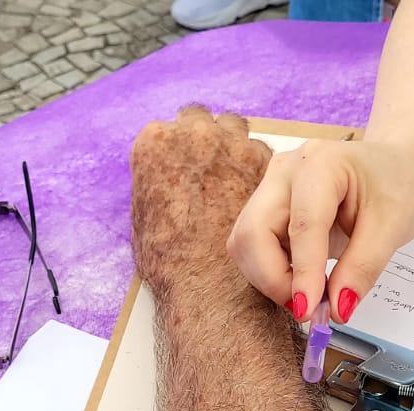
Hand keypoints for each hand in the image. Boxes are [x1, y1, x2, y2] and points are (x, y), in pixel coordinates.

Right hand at [131, 106, 273, 298]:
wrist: (208, 285)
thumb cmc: (170, 262)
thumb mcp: (147, 219)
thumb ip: (158, 191)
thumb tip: (166, 191)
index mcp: (155, 144)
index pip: (173, 128)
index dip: (184, 146)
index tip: (190, 161)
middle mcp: (195, 135)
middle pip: (206, 123)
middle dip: (211, 142)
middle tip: (213, 168)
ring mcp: (233, 144)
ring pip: (238, 134)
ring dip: (236, 152)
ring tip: (235, 185)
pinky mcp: (266, 162)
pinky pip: (263, 157)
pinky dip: (263, 172)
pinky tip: (261, 200)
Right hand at [228, 138, 413, 322]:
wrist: (397, 165)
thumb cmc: (399, 186)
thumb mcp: (393, 228)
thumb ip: (363, 268)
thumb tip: (337, 309)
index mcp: (322, 163)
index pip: (303, 223)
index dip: (303, 272)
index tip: (308, 310)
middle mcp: (286, 171)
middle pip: (253, 232)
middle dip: (273, 278)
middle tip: (307, 307)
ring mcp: (271, 187)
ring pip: (245, 243)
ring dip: (269, 278)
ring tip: (309, 294)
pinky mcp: (267, 206)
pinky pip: (253, 247)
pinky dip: (271, 272)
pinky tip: (302, 279)